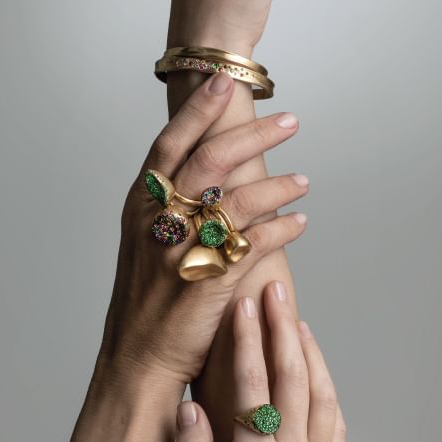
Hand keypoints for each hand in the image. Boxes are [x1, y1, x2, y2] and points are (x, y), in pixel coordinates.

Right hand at [96, 73, 309, 393]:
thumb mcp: (143, 243)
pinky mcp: (208, 284)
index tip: (224, 81)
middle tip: (290, 120)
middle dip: (253, 134)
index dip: (198, 111)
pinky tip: (301, 222)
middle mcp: (157, 223)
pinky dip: (282, 229)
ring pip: (236, 200)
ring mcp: (181, 253)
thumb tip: (202, 172)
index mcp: (140, 207)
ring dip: (278, 185)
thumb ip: (167, 205)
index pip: (170, 145)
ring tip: (304, 179)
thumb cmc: (145, 302)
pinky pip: (255, 245)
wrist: (137, 360)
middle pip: (209, 161)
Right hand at [174, 281, 380, 441]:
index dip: (248, 341)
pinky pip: (334, 420)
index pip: (252, 386)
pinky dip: (327, 387)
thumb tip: (189, 409)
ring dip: (309, 350)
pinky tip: (321, 373)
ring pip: (320, 392)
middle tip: (276, 289)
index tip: (243, 304)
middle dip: (282, 327)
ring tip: (297, 317)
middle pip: (292, 376)